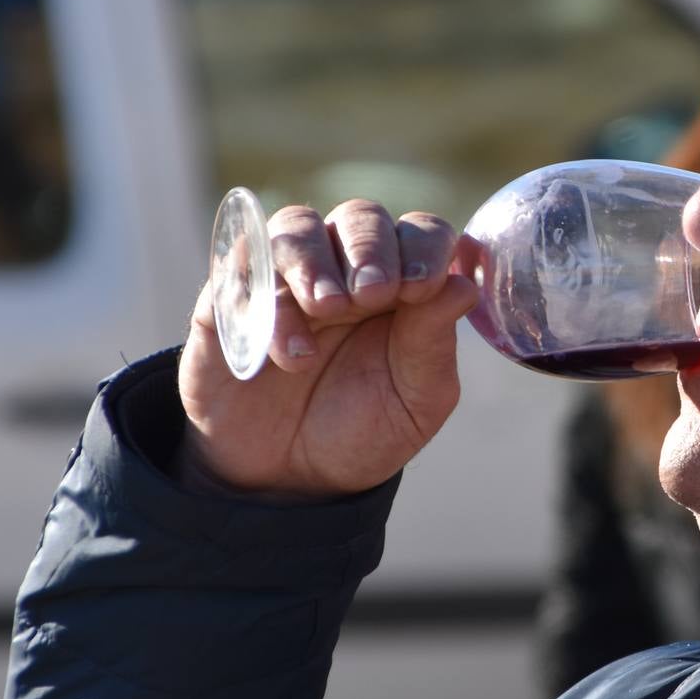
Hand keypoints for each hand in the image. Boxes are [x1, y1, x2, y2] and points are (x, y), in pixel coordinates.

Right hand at [178, 199, 479, 498]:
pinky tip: (290, 352)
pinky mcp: (233, 297)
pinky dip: (268, 301)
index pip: (421, 233)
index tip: (422, 286)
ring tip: (328, 308)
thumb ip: (434, 344)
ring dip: (315, 261)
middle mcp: (346, 269)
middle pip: (361, 217)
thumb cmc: (360, 431)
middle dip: (370, 248)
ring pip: (297, 226)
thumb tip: (466, 284)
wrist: (286, 481)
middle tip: (372, 294)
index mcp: (402, 284)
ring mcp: (287, 278)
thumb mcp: (414, 402)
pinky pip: (244, 269)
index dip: (425, 246)